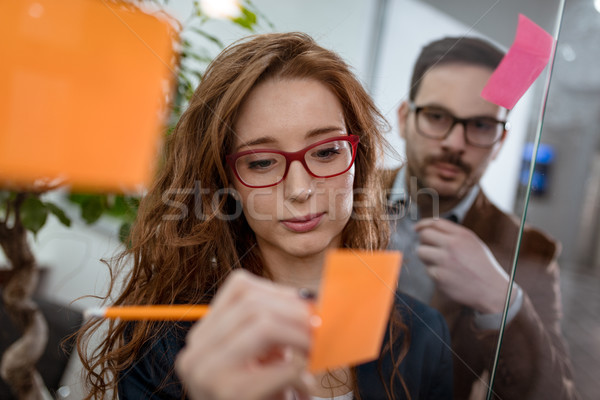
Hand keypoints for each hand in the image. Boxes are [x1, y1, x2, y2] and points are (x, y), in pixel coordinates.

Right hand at [175, 270, 314, 399]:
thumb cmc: (258, 397)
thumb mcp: (260, 358)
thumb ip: (276, 327)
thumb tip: (313, 301)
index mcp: (203, 335)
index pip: (240, 287)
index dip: (280, 290)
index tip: (307, 304)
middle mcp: (197, 351)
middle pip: (254, 304)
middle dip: (296, 312)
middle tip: (320, 325)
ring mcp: (207, 373)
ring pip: (263, 324)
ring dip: (300, 335)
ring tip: (314, 351)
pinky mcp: (229, 393)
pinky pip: (281, 367)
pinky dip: (302, 370)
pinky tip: (305, 385)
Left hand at [415, 218, 514, 313]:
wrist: (492, 290)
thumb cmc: (481, 266)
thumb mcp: (472, 242)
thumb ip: (452, 233)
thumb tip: (427, 228)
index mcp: (461, 235)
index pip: (434, 223)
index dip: (422, 224)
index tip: (417, 228)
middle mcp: (452, 245)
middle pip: (423, 236)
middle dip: (424, 241)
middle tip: (430, 248)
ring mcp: (444, 262)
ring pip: (420, 252)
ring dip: (426, 257)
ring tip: (440, 263)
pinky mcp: (439, 277)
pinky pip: (427, 270)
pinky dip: (434, 273)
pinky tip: (447, 276)